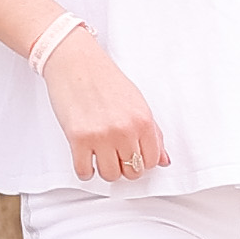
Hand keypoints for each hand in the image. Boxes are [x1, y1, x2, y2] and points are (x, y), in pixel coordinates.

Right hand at [42, 29, 171, 188]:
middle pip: (132, 172)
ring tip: (100, 155)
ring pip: (110, 175)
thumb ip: (153, 132)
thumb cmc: (105, 79)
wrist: (76, 62)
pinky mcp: (78, 139)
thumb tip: (163, 159)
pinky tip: (85, 157)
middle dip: (124, 167)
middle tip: (115, 155)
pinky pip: (84, 172)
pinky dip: (85, 170)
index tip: (133, 155)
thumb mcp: (137, 102)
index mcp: (143, 119)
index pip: (152, 161)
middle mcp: (125, 129)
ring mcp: (102, 136)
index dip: (142, 161)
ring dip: (104, 169)